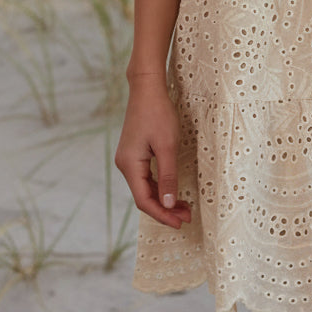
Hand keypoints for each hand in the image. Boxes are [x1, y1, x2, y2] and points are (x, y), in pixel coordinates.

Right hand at [114, 76, 191, 229]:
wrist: (147, 88)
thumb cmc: (158, 113)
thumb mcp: (167, 146)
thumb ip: (168, 177)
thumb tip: (167, 205)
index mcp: (129, 165)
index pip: (144, 201)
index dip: (162, 215)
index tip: (180, 223)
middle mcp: (125, 164)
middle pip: (144, 196)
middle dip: (165, 208)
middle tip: (187, 216)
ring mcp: (128, 159)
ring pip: (146, 187)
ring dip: (163, 198)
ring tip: (184, 207)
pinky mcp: (135, 153)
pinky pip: (146, 177)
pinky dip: (160, 186)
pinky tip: (172, 191)